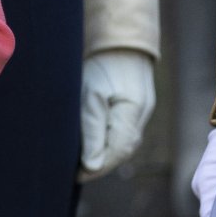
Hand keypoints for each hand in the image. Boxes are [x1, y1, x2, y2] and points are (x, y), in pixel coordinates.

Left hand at [79, 50, 155, 179]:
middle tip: (74, 174)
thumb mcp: (91, 95)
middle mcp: (141, 115)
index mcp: (133, 111)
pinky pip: (122, 134)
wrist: (118, 41)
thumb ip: (92, 130)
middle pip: (122, 151)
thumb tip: (93, 165)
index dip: (98, 168)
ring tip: (79, 164)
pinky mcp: (133, 109)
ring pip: (123, 144)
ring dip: (103, 155)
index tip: (76, 175)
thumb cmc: (101, 65)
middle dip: (100, 165)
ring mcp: (140, 113)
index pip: (118, 151)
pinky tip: (91, 147)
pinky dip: (107, 144)